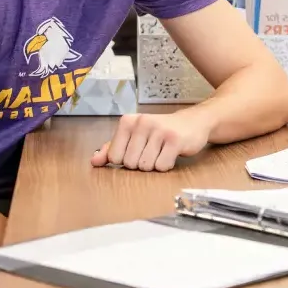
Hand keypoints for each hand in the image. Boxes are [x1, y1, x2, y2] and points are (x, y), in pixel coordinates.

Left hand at [91, 112, 211, 171]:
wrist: (193, 122)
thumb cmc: (161, 131)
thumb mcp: (135, 136)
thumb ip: (113, 148)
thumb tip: (94, 161)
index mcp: (128, 121)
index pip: (114, 156)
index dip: (125, 160)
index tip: (138, 150)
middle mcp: (142, 123)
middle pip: (129, 163)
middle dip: (141, 163)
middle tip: (153, 151)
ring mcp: (159, 130)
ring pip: (145, 166)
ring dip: (154, 165)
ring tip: (162, 152)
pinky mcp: (175, 140)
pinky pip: (162, 166)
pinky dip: (166, 166)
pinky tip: (171, 154)